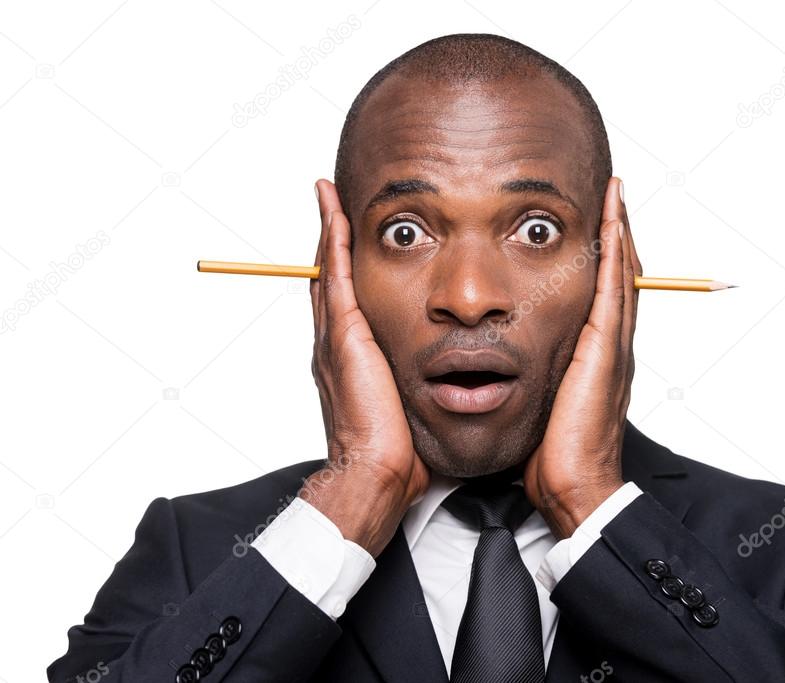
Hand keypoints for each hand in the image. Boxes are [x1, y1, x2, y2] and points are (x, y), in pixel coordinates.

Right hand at [300, 179, 429, 556]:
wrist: (379, 475)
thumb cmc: (400, 450)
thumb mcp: (414, 407)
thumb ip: (422, 386)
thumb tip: (454, 381)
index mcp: (354, 358)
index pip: (350, 300)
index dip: (347, 267)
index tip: (353, 236)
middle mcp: (337, 343)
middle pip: (332, 277)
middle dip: (332, 239)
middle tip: (333, 200)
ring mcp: (335, 338)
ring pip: (330, 269)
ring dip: (330, 229)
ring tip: (330, 194)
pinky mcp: (344, 337)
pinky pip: (336, 276)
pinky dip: (333, 241)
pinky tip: (336, 210)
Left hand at [523, 177, 640, 538]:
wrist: (571, 485)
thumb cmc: (551, 452)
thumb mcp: (539, 403)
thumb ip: (534, 377)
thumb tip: (503, 367)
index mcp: (593, 354)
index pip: (599, 292)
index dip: (600, 255)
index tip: (592, 222)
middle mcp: (609, 344)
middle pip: (617, 274)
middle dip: (615, 231)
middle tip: (610, 192)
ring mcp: (613, 345)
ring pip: (620, 272)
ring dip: (619, 229)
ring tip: (614, 192)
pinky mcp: (606, 348)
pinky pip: (613, 287)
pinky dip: (616, 250)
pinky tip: (612, 219)